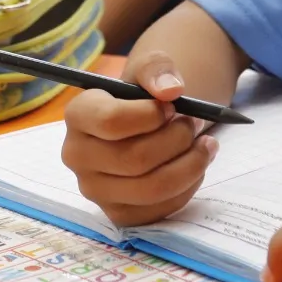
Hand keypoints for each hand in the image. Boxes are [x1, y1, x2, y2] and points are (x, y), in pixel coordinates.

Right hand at [60, 50, 219, 226]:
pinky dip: (187, 186)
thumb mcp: (150, 68)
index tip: (172, 107)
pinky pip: (160, 209)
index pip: (111, 121)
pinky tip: (194, 165)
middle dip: (177, 139)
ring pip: (152, 188)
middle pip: (135, 158)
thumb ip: (158, 68)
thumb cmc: (144, 96)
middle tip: (194, 123)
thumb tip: (171, 90)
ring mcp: (95, 189)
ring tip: (204, 144)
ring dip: (189, 164)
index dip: (150, 115)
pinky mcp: (118, 213)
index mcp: (78, 115)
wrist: (146, 125)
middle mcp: (77, 155)